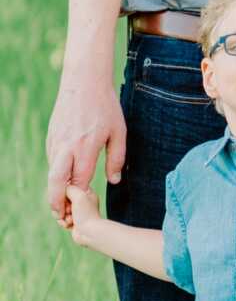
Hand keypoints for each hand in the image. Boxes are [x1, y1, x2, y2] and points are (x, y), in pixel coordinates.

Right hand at [46, 77, 126, 220]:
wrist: (83, 82)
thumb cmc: (106, 107)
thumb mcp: (119, 131)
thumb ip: (116, 158)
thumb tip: (113, 182)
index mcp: (86, 146)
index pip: (79, 182)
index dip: (80, 199)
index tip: (85, 209)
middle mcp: (67, 147)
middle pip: (55, 183)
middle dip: (56, 204)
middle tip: (62, 218)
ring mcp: (56, 142)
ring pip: (51, 174)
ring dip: (55, 192)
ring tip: (65, 207)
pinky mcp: (51, 138)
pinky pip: (52, 162)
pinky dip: (56, 175)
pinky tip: (66, 182)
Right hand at [62, 182, 101, 243]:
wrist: (90, 233)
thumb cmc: (86, 214)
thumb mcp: (78, 195)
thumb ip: (68, 189)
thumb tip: (61, 193)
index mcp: (86, 192)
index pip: (68, 189)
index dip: (64, 197)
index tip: (69, 203)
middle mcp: (82, 201)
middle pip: (63, 201)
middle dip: (63, 208)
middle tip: (69, 212)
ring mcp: (78, 211)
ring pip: (61, 210)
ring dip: (63, 216)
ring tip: (70, 220)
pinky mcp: (73, 221)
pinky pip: (62, 219)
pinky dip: (63, 222)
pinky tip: (69, 225)